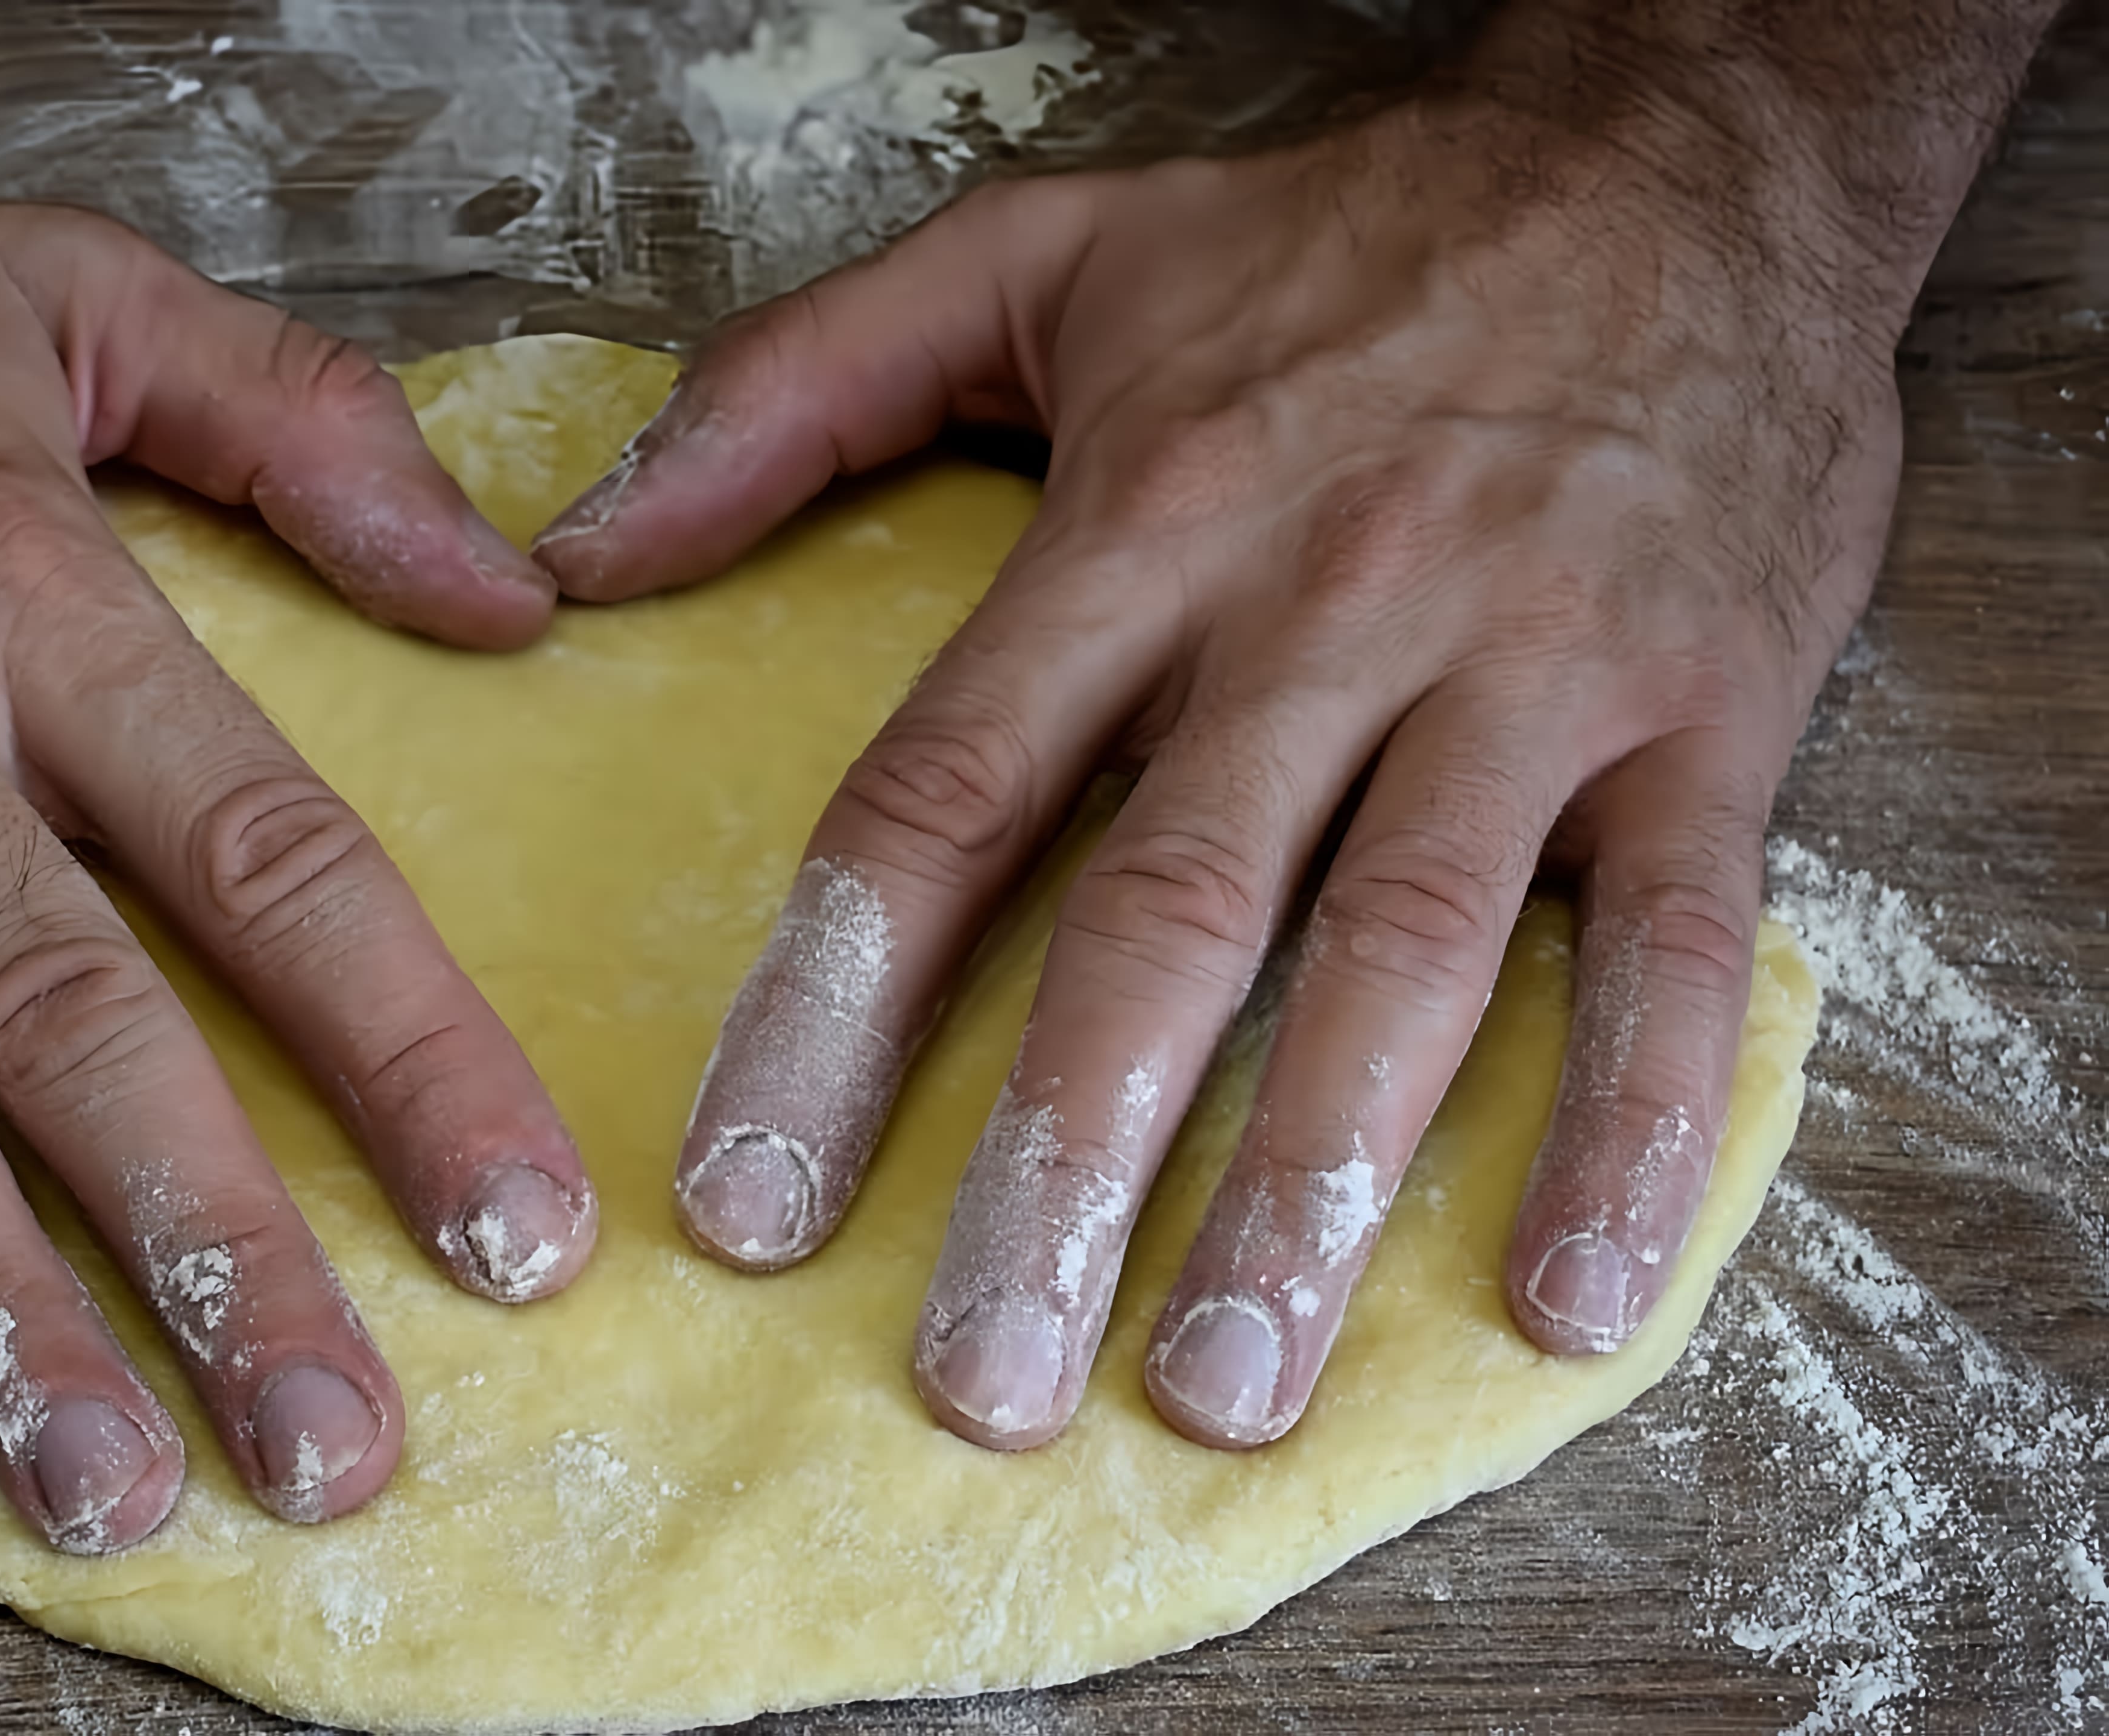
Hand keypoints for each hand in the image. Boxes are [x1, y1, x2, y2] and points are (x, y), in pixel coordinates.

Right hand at [0, 166, 595, 1544]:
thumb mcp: (63, 289)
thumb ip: (303, 424)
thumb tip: (508, 598)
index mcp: (28, 594)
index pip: (268, 856)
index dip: (410, 1055)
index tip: (515, 1227)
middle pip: (76, 1020)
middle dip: (218, 1250)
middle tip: (332, 1447)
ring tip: (99, 1485)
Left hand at [536, 91, 1906, 1448]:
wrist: (1690, 160)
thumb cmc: (1348, 237)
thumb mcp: (1043, 248)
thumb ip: (796, 385)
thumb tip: (580, 543)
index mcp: (1143, 527)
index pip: (946, 799)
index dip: (834, 1012)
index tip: (750, 1204)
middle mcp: (1323, 612)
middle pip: (1164, 920)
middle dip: (1060, 1166)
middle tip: (981, 1380)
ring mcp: (1526, 671)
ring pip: (1401, 956)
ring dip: (1308, 1189)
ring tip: (1223, 1390)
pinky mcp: (1708, 714)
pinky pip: (1671, 940)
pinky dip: (1629, 1121)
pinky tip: (1558, 1298)